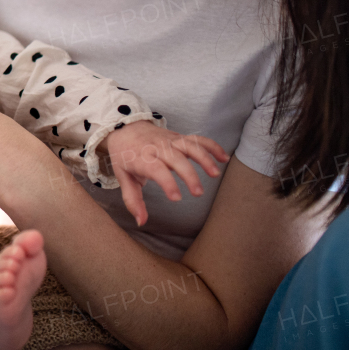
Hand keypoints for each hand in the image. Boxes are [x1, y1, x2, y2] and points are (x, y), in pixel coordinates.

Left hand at [103, 122, 229, 226]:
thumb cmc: (125, 156)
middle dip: (188, 174)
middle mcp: (157, 148)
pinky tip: (224, 158)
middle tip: (198, 193)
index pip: (156, 170)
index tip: (176, 198)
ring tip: (215, 174)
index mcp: (142, 158)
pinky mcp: (179, 137)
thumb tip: (141, 221)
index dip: (167, 183)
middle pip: (176, 158)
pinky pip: (198, 139)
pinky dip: (212, 146)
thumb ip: (133, 200)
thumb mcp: (123, 177)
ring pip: (189, 146)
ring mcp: (170, 141)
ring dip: (204, 158)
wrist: (124, 128)